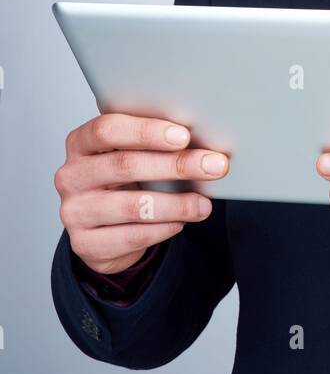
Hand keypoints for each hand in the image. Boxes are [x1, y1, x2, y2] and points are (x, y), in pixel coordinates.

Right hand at [54, 112, 229, 273]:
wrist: (103, 227)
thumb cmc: (125, 180)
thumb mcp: (132, 155)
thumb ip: (153, 143)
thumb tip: (203, 142)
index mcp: (80, 142)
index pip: (107, 129)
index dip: (146, 131)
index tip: (184, 136)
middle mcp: (71, 175)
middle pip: (124, 165)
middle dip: (176, 165)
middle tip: (214, 166)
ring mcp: (74, 211)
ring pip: (132, 205)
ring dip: (177, 204)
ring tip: (204, 204)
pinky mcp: (84, 243)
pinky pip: (131, 236)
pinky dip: (163, 228)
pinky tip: (182, 222)